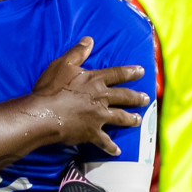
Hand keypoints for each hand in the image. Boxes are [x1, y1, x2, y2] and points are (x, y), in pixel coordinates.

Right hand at [29, 38, 147, 155]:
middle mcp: (101, 98)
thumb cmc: (51, 88)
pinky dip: (111, 147)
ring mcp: (99, 117)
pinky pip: (105, 141)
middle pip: (124, 97)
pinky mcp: (92, 132)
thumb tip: (89, 40)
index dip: (131, 72)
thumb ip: (78, 52)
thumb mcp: (63, 64)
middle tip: (147, 99)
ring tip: (139, 120)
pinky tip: (118, 151)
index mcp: (95, 81)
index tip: (141, 71)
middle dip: (137, 97)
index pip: (118, 74)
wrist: (45, 114)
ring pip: (120, 118)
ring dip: (131, 119)